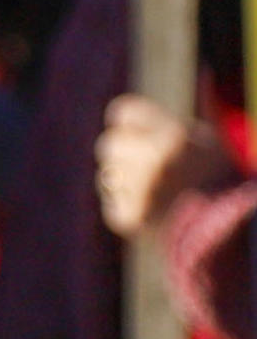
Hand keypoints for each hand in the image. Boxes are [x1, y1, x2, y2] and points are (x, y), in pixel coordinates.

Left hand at [97, 95, 235, 242]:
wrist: (232, 226)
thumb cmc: (217, 178)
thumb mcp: (201, 141)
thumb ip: (161, 127)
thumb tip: (120, 122)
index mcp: (176, 136)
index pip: (122, 112)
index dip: (131, 126)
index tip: (142, 136)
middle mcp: (155, 161)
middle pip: (109, 144)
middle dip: (125, 154)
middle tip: (152, 168)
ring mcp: (141, 191)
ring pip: (107, 175)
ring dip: (124, 182)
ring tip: (157, 191)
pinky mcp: (131, 218)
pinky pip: (112, 205)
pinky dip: (127, 208)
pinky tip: (152, 211)